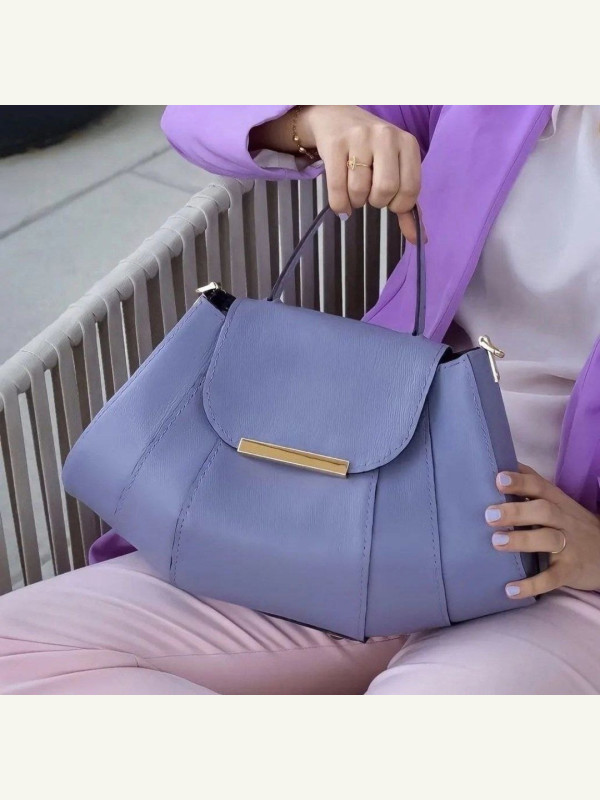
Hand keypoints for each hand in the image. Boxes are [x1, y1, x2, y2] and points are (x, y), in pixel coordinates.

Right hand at [298, 106, 421, 242]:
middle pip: (385, 189)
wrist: (336, 117)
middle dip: (376, 201)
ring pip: (359, 189)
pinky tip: (342, 204)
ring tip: (355, 190)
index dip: (399, 204)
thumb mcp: (394, 167)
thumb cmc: (370, 149)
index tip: (390, 200)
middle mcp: (386, 136)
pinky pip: (338, 189)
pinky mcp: (335, 144)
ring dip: (356, 201)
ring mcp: (359, 138)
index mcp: (407, 143)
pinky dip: (340, 205)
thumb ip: (407, 203)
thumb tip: (419, 240)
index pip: (411, 189)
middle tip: (371, 195)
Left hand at [486, 463, 599, 598]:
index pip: (540, 486)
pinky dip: (532, 585)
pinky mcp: (570, 571)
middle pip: (544, 510)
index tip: (498, 479)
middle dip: (517, 511)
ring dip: (522, 541)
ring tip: (496, 542)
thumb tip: (502, 464)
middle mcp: (564, 521)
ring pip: (548, 540)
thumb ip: (534, 487)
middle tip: (489, 515)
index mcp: (557, 502)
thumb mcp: (558, 503)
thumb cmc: (571, 525)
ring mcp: (569, 546)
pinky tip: (510, 590)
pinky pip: (552, 578)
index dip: (520, 482)